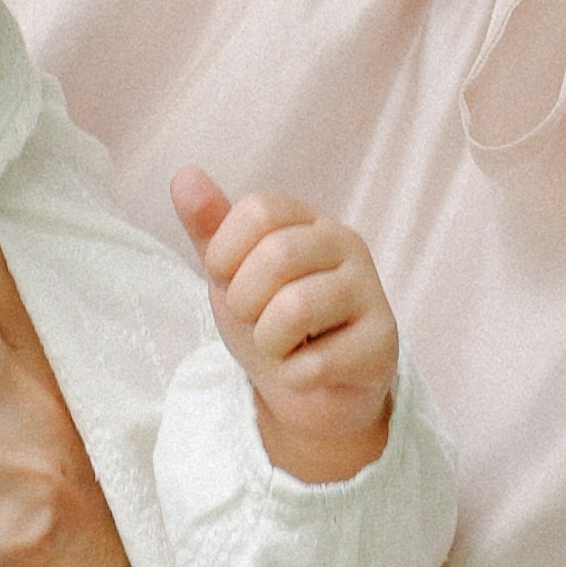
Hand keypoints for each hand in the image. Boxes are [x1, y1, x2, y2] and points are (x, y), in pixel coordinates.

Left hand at [171, 164, 399, 490]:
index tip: (227, 280)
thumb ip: (208, 227)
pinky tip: (308, 370)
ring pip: (297, 309)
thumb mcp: (230, 273)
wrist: (309, 390)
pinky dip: (294, 375)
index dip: (225, 251)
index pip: (259, 209)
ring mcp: (370, 292)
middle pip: (278, 255)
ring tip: (281, 345)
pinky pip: (317, 363)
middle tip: (254, 319)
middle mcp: (347, 244)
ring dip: (268, 341)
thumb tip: (183, 175)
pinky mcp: (382, 343)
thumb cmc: (269, 320)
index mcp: (308, 219)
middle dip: (245, 301)